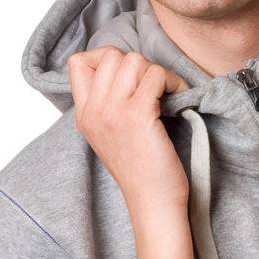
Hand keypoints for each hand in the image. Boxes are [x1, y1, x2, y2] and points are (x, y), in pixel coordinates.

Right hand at [67, 46, 190, 210]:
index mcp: (84, 116)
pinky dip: (173, 81)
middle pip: (111, 55)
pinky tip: (179, 98)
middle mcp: (93, 111)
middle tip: (155, 87)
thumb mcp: (111, 137)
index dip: (107, 59)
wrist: (153, 202)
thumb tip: (130, 74)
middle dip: (139, 64)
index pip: (78, 63)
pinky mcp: (137, 115)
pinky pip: (156, 75)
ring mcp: (113, 111)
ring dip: (157, 71)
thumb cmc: (142, 173)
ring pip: (133, 60)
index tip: (130, 78)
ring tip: (168, 92)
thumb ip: (109, 108)